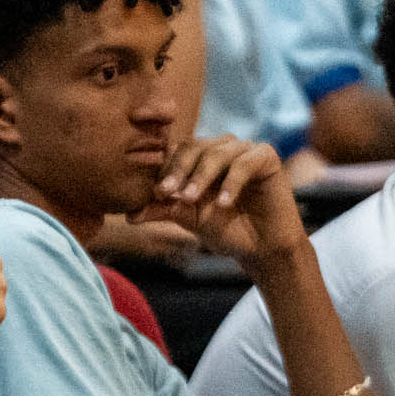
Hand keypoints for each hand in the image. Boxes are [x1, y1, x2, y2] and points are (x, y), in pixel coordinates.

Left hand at [148, 136, 305, 270]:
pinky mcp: (265, 156)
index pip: (175, 153)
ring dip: (200, 177)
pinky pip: (243, 163)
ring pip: (216, 154)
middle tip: (165, 193)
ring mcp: (243, 149)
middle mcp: (220, 147)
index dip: (164, 170)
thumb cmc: (225, 229)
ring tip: (190, 200)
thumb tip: (129, 214)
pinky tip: (223, 204)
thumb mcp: (188, 219)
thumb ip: (163, 210)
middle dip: (177, 171)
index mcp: (199, 157)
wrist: (261, 248)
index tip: (154, 193)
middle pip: (193, 148)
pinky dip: (231, 183)